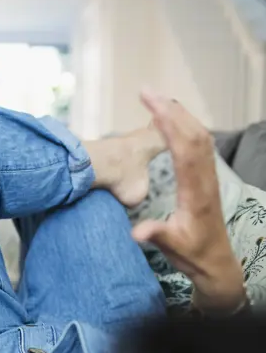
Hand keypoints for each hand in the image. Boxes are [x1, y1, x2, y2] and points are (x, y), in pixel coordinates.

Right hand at [133, 89, 245, 313]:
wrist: (216, 262)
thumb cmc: (193, 254)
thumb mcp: (173, 247)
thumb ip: (157, 235)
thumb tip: (137, 232)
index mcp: (196, 191)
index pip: (184, 148)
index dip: (169, 124)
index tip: (152, 104)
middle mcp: (205, 178)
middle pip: (193, 133)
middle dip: (170, 109)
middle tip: (146, 91)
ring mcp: (208, 176)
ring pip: (199, 135)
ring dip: (179, 113)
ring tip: (156, 97)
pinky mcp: (205, 177)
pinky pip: (200, 143)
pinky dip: (186, 125)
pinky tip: (172, 119)